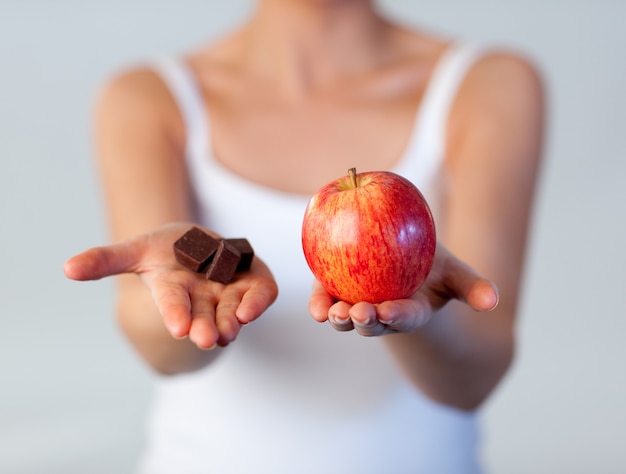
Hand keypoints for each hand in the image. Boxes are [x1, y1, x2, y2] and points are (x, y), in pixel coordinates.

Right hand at [64, 222, 277, 348]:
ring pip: (233, 312)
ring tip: (230, 330)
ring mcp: (230, 292)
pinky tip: (253, 308)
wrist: (199, 245)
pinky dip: (259, 301)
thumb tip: (67, 268)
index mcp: (173, 290)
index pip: (173, 304)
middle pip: (205, 316)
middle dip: (206, 328)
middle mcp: (203, 298)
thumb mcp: (135, 250)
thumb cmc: (165, 250)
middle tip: (208, 339)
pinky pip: (261, 294)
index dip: (175, 314)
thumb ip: (105, 260)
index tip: (179, 328)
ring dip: (232, 321)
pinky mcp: (254, 283)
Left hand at [308, 244, 497, 335]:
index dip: (397, 315)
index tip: (389, 311)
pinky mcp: (337, 291)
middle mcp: (382, 314)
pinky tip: (315, 306)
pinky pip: (325, 298)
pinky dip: (318, 302)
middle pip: (370, 323)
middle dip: (362, 321)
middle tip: (356, 313)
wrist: (406, 258)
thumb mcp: (455, 275)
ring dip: (336, 317)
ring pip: (344, 316)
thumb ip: (472, 288)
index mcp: (410, 312)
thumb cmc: (434, 269)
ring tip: (327, 314)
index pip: (404, 316)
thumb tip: (493, 300)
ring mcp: (357, 304)